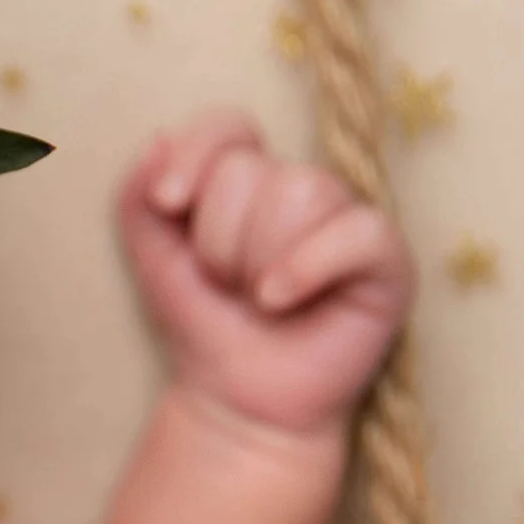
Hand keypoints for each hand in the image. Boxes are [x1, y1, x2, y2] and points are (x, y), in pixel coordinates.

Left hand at [118, 108, 414, 438]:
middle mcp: (301, 189)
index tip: (167, 203)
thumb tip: (158, 140)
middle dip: (218, 239)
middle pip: (252, 170)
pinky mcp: (386, 259)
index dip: (196, 155)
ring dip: (256, 259)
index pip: (230, 126)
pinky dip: (306, 267)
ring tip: (258, 298)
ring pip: (299, 193)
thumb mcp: (151, 257)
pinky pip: (356, 232)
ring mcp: (346, 220)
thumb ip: (137, 197)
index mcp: (249, 178)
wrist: (234, 397)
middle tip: (227, 283)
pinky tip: (278, 301)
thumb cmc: (202, 322)